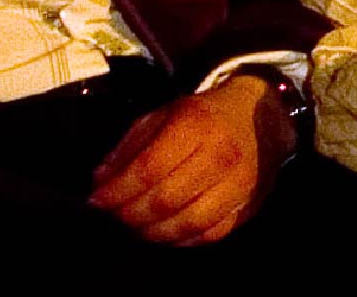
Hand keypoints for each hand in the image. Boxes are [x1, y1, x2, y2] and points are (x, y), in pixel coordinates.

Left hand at [89, 74, 291, 246]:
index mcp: (195, 123)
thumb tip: (100, 181)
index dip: (117, 191)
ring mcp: (238, 183)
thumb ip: (130, 146)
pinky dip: (180, 240)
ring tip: (135, 225)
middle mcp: (220, 154)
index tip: (96, 201)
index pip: (148, 168)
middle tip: (114, 215)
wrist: (260, 117)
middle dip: (129, 214)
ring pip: (187, 223)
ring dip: (151, 232)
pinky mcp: (248, 206)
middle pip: (165, 200)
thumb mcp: (164, 115)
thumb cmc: (203, 116)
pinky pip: (209, 235)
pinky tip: (163, 231)